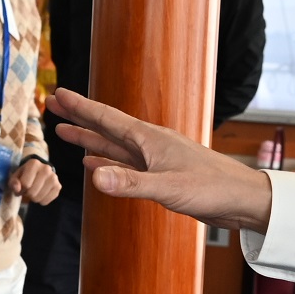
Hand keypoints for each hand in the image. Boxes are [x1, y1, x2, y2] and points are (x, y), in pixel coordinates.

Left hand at [10, 158, 61, 204]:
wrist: (39, 172)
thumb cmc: (25, 175)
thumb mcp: (16, 176)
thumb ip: (13, 182)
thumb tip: (17, 189)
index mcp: (34, 164)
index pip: (25, 184)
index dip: (20, 189)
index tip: (21, 188)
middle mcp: (46, 169)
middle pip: (32, 192)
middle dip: (27, 194)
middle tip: (27, 190)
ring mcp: (54, 178)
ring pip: (39, 198)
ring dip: (34, 198)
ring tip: (34, 192)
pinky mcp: (58, 186)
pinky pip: (46, 201)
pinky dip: (41, 201)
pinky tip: (40, 194)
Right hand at [49, 88, 274, 229]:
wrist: (242, 199)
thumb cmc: (212, 189)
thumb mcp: (168, 188)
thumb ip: (129, 184)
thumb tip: (92, 175)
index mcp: (150, 139)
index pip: (107, 119)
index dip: (81, 107)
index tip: (58, 94)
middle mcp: (150, 144)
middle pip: (107, 127)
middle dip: (79, 117)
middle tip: (53, 106)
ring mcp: (155, 159)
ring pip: (114, 146)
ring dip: (90, 139)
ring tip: (66, 133)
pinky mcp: (162, 175)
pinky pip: (126, 165)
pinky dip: (108, 162)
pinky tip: (96, 163)